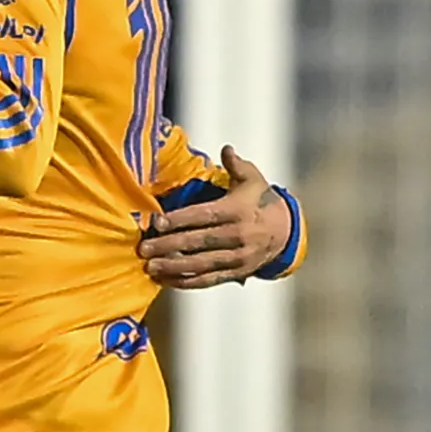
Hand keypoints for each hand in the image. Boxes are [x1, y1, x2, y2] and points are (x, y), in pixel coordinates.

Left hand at [139, 147, 292, 287]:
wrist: (286, 232)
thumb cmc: (261, 201)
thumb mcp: (253, 179)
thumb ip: (236, 165)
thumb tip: (226, 149)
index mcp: (239, 210)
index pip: (205, 216)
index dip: (180, 219)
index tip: (158, 222)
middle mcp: (239, 236)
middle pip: (199, 242)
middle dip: (170, 245)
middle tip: (144, 248)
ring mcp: (238, 258)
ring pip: (202, 264)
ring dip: (174, 266)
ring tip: (150, 267)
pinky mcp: (236, 273)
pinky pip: (209, 280)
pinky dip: (186, 282)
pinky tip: (166, 280)